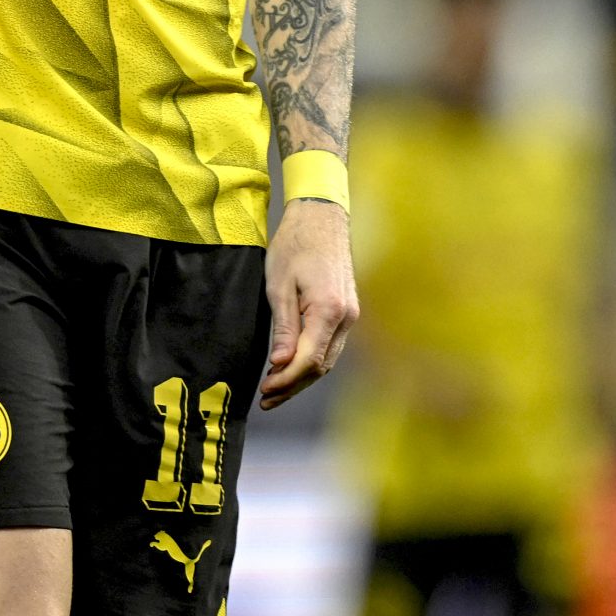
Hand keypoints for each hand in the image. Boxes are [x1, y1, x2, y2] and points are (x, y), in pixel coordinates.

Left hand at [259, 198, 357, 409]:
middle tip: (265, 398)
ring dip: (301, 377)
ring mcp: (350, 315)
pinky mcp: (346, 311)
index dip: (286, 380)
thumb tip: (280, 364)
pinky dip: (310, 360)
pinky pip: (330, 345)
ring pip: (327, 359)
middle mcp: (346, 317)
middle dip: (292, 386)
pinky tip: (290, 366)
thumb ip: (283, 327)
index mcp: (329, 310)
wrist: (320, 217)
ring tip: (274, 390)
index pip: (309, 360)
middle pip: (320, 366)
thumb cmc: (294, 245)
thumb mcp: (278, 285)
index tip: (265, 388)